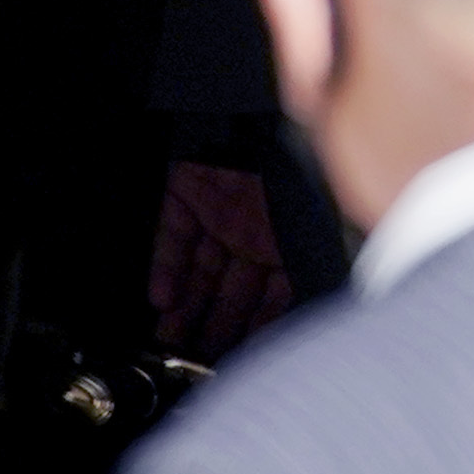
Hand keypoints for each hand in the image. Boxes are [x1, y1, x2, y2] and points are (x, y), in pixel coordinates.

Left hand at [149, 161, 294, 356]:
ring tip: (169, 336)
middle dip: (211, 324)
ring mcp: (220, 214)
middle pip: (229, 287)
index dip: (251, 327)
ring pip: (199, 268)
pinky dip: (165, 265)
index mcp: (287, 243)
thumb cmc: (305, 172)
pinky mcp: (187, 194)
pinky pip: (173, 233)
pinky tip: (162, 295)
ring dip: (183, 305)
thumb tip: (287, 329)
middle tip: (193, 357)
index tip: (236, 358)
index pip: (267, 295)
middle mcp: (254, 232)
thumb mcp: (311, 239)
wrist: (266, 115)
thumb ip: (296, 281)